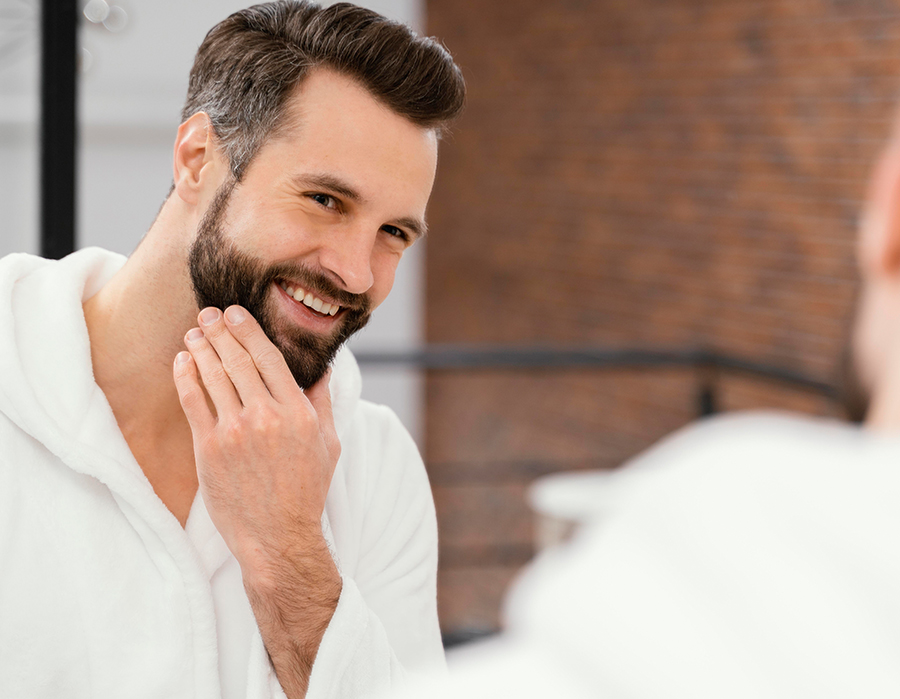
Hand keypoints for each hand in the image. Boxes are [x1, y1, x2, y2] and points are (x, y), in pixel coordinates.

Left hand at [172, 305, 340, 574]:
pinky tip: (182, 361)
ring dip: (200, 348)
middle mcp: (266, 416)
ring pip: (213, 376)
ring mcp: (236, 432)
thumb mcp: (329, 444)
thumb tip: (322, 370)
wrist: (278, 538)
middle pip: (237, 360)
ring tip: (193, 332)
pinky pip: (193, 402)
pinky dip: (185, 376)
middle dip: (220, 331)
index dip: (248, 330)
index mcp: (298, 412)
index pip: (269, 357)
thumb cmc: (306, 492)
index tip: (236, 314)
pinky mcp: (210, 449)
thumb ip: (323, 403)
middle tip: (208, 313)